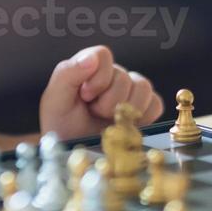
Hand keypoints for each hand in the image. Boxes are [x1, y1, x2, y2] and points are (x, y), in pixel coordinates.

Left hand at [37, 45, 163, 139]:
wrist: (75, 155)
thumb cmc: (62, 125)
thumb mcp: (55, 100)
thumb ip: (68, 73)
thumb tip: (91, 58)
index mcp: (89, 67)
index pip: (103, 55)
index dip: (98, 77)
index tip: (86, 97)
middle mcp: (112, 75)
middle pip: (124, 77)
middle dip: (108, 101)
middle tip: (94, 113)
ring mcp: (130, 91)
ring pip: (143, 88)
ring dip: (125, 109)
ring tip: (109, 121)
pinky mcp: (144, 109)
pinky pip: (156, 103)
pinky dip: (144, 116)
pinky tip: (127, 125)